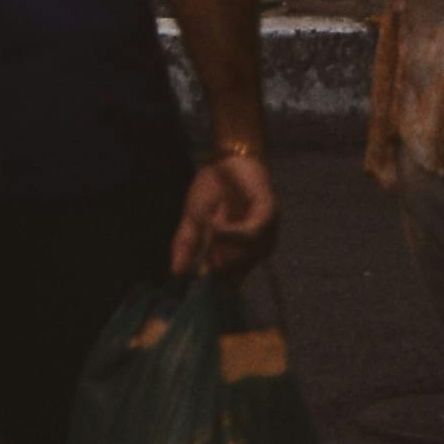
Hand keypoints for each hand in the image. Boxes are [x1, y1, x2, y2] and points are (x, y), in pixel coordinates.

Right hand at [174, 138, 278, 271]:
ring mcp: (265, 236)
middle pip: (233, 275)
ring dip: (221, 245)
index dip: (210, 284)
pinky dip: (231, 233)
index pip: (226, 282)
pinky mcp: (268, 217)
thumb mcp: (193, 219)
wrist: (226, 158)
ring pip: (242, 258)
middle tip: (204, 250)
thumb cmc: (213, 189)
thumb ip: (186, 245)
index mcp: (238, 255)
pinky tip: (215, 224)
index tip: (194, 284)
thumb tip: (175, 272)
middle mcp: (255, 251)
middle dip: (214, 264)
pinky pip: (250, 236)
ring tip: (210, 225)